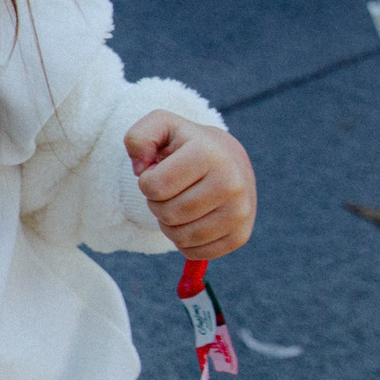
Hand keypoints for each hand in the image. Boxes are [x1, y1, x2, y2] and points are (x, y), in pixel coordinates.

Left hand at [126, 112, 254, 260]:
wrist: (229, 158)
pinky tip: (192, 220)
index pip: (154, 187)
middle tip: (170, 190)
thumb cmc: (187, 144)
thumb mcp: (161, 126)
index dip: (147, 182)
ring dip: (169, 224)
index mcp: (209, 154)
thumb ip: (138, 136)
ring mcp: (240, 212)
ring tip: (179, 203)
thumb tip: (140, 168)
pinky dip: (184, 241)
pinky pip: (195, 252)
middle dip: (157, 203)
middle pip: (167, 214)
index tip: (159, 171)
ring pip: (180, 237)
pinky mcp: (240, 236)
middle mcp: (231, 183)